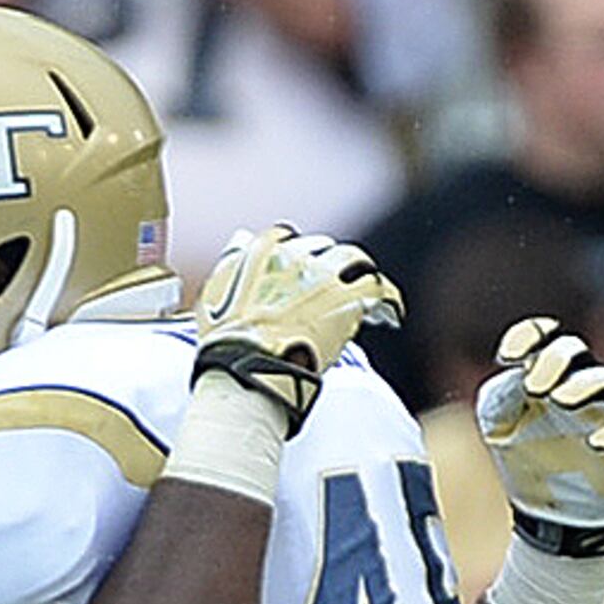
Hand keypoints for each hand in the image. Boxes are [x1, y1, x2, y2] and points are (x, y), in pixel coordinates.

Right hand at [191, 224, 401, 428]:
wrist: (248, 366)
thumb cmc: (226, 341)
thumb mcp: (213, 296)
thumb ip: (231, 262)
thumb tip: (241, 238)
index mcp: (262, 249)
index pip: (285, 238)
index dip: (294, 257)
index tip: (294, 274)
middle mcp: (296, 254)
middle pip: (322, 248)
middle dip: (326, 266)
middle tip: (329, 290)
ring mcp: (325, 274)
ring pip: (353, 260)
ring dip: (357, 275)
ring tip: (361, 294)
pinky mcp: (348, 297)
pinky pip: (379, 288)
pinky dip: (387, 300)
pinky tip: (390, 314)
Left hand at [477, 316, 603, 554]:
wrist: (551, 509)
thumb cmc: (526, 454)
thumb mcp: (500, 424)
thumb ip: (502, 396)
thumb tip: (517, 374)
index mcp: (543, 373)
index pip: (542, 339)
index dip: (529, 337)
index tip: (507, 356)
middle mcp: (576, 383)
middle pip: (573, 353)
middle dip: (555, 360)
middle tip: (534, 386)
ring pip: (603, 382)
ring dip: (584, 387)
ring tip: (561, 399)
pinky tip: (596, 441)